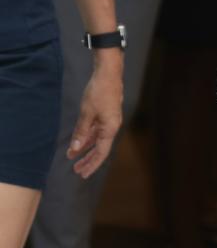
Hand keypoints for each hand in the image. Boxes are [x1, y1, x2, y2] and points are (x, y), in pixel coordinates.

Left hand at [67, 57, 122, 177]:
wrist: (108, 73)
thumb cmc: (99, 92)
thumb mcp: (86, 113)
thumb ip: (81, 132)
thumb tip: (75, 149)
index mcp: (110, 129)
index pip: (100, 153)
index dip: (91, 164)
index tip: (82, 173)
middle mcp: (111, 127)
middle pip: (100, 149)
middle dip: (88, 160)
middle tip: (76, 170)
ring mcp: (109, 121)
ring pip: (97, 140)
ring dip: (86, 148)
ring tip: (74, 157)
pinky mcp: (105, 114)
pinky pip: (96, 130)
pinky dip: (88, 137)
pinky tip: (80, 141)